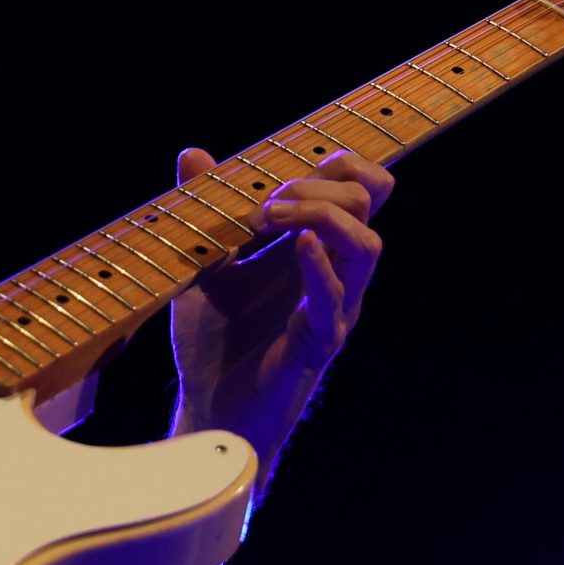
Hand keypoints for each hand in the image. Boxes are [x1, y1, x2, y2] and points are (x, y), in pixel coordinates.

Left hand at [169, 148, 391, 477]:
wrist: (207, 409)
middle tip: (266, 201)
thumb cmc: (214, 341)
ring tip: (270, 218)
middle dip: (319, 183)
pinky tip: (297, 245)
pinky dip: (320, 266)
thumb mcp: (205, 263)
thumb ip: (204, 209)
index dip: (337, 162)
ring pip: (368, 246)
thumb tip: (193, 155)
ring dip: (320, 216)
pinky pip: (336, 299)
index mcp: (318, 251)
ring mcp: (334, 309)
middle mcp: (336, 275)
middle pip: (370, 202)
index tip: (281, 170)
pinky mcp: (318, 343)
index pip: (363, 188)